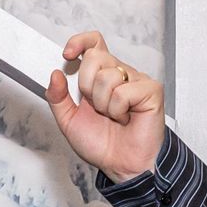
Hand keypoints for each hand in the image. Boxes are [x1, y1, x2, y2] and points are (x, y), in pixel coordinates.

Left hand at [45, 31, 164, 184]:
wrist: (122, 165)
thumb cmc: (102, 144)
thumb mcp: (69, 121)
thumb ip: (57, 98)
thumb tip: (55, 74)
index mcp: (100, 76)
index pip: (93, 43)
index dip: (80, 42)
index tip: (68, 54)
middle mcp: (119, 74)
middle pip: (94, 57)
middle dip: (86, 86)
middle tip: (96, 107)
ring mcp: (136, 80)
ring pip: (107, 77)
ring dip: (103, 104)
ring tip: (112, 116)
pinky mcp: (151, 90)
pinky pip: (123, 92)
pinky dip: (118, 111)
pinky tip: (126, 118)